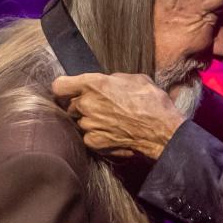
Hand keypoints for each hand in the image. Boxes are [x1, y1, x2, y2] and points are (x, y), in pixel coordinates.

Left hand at [52, 72, 184, 159]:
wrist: (163, 131)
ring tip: (110, 122)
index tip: (70, 92)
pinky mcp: (94, 143)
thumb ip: (112, 80)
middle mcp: (86, 104)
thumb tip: (106, 83)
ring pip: (80, 122)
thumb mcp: (134, 79)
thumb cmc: (152, 103)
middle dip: (81, 106)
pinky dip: (97, 137)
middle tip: (99, 108)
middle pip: (69, 106)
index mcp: (93, 84)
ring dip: (90, 122)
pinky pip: (88, 138)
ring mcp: (88, 125)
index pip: (59, 86)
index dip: (64, 89)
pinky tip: (112, 134)